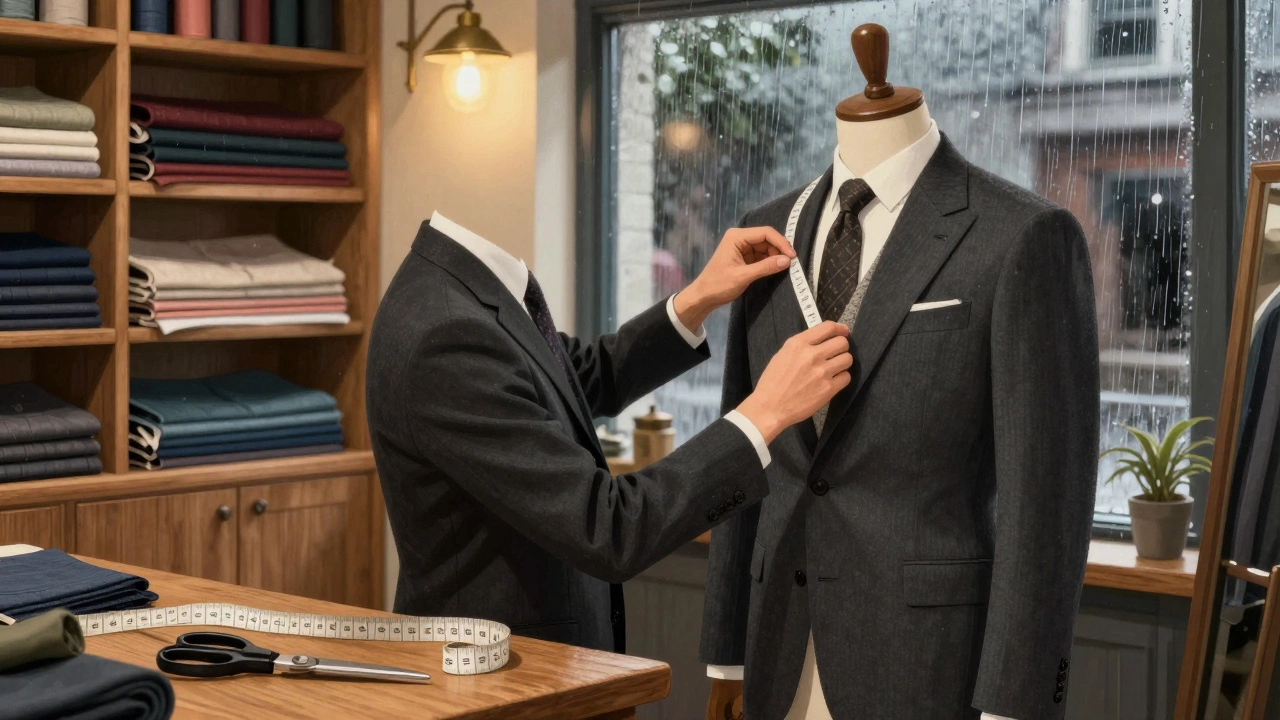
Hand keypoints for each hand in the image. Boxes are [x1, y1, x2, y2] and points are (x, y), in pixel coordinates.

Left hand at [673, 227, 794, 331]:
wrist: (703, 296)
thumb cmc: (719, 285)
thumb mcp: (743, 276)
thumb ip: (765, 267)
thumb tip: (787, 261)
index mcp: (737, 237)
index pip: (765, 233)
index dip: (781, 243)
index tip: (792, 256)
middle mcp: (739, 238)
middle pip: (766, 239)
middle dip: (778, 250)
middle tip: (790, 264)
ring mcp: (741, 247)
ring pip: (765, 247)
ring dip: (775, 256)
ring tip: (784, 267)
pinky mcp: (743, 257)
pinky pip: (761, 255)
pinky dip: (769, 261)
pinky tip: (775, 268)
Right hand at [735, 321, 852, 442]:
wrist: (770, 408)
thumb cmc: (772, 381)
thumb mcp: (782, 355)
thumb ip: (802, 346)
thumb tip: (821, 341)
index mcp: (798, 344)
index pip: (828, 327)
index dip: (840, 329)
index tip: (843, 332)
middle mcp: (812, 355)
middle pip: (842, 343)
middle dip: (841, 347)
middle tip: (836, 354)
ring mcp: (822, 372)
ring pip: (847, 359)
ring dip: (843, 363)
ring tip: (834, 369)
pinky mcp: (828, 388)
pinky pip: (846, 377)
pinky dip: (841, 378)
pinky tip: (832, 381)